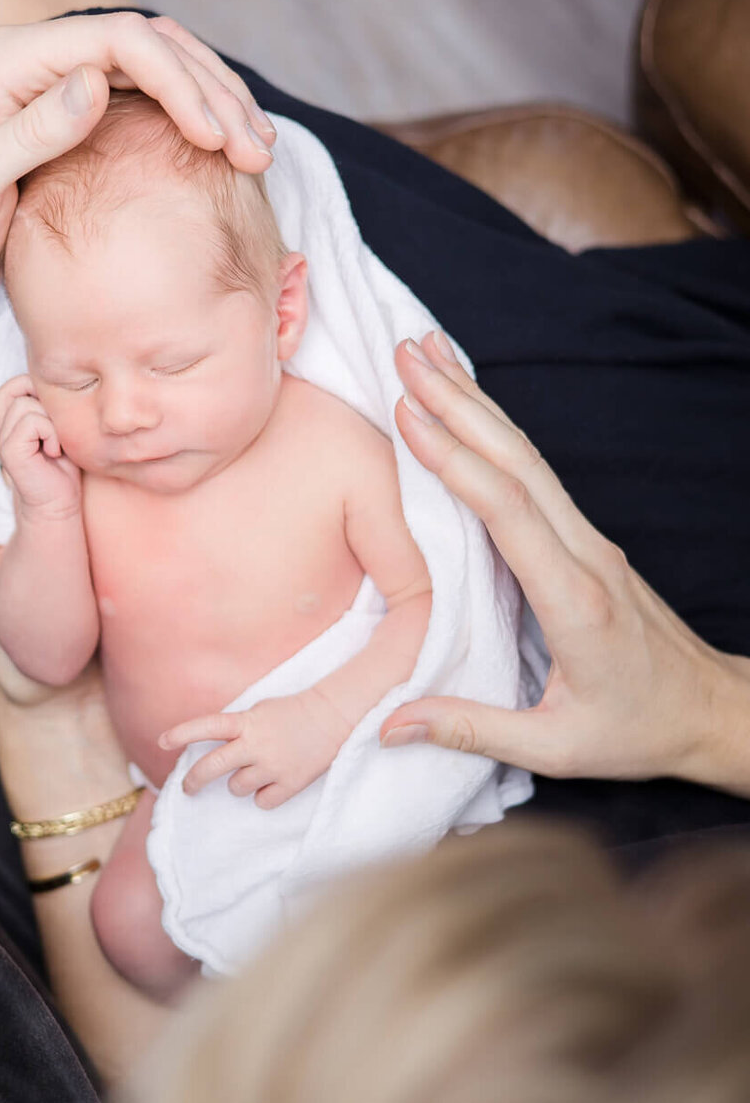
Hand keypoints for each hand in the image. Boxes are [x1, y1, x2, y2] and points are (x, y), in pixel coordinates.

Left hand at [0, 12, 275, 320]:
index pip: (120, 40)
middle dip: (214, 91)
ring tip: (259, 152)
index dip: (178, 80)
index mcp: (13, 58)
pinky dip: (198, 123)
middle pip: (154, 45)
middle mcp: (43, 57)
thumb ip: (30, 134)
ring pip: (164, 68)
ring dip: (218, 104)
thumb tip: (97, 83)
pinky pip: (154, 101)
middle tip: (256, 150)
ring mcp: (66, 83)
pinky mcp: (82, 115)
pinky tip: (230, 155)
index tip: (213, 137)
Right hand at [0, 375, 81, 518]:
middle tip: (58, 428)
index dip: (37, 389)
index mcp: (13, 420)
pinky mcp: (9, 451)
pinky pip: (31, 421)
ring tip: (57, 444)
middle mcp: (4, 426)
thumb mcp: (58, 428)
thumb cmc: (64, 468)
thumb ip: (46, 405)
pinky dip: (50, 433)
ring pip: (26, 403)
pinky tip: (54, 452)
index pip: (15, 383)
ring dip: (51, 421)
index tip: (57, 415)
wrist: (60, 505)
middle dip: (45, 401)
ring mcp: (3, 439)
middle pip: (18, 385)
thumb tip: (52, 381)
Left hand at [160, 691, 349, 809]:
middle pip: (212, 766)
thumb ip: (237, 726)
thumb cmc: (293, 711)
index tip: (162, 742)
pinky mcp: (291, 783)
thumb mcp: (258, 711)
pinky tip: (274, 783)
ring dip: (239, 784)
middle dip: (194, 780)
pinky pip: (262, 801)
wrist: (334, 717)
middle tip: (188, 789)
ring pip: (236, 788)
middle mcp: (256, 744)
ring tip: (257, 771)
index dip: (181, 733)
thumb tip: (213, 746)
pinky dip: (264, 795)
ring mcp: (273, 765)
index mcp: (247, 722)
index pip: (207, 726)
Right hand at [382, 331, 749, 795]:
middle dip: (458, 402)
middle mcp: (586, 555)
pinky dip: (496, 430)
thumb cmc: (638, 730)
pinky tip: (470, 405)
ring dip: (476, 402)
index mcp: (574, 599)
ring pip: (527, 457)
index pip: (507, 512)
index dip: (455, 460)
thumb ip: (472, 730)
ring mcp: (591, 541)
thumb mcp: (556, 748)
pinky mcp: (587, 541)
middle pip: (517, 461)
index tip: (407, 416)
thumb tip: (390, 725)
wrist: (712, 711)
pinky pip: (535, 473)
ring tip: (426, 356)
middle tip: (404, 354)